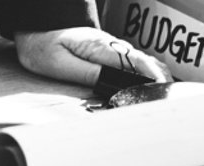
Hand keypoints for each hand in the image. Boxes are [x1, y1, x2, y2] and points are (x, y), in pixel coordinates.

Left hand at [13, 28, 170, 86]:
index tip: (160, 89)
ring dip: (153, 74)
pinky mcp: (107, 51)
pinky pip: (130, 60)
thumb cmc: (42, 48)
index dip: (150, 76)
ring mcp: (110, 46)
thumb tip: (107, 83)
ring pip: (139, 60)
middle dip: (158, 77)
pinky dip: (143, 71)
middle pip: (142, 60)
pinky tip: (148, 83)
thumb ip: (85, 73)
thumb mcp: (58, 64)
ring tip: (162, 93)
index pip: (133, 62)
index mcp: (99, 47)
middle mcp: (109, 44)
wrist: (37, 30)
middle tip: (166, 97)